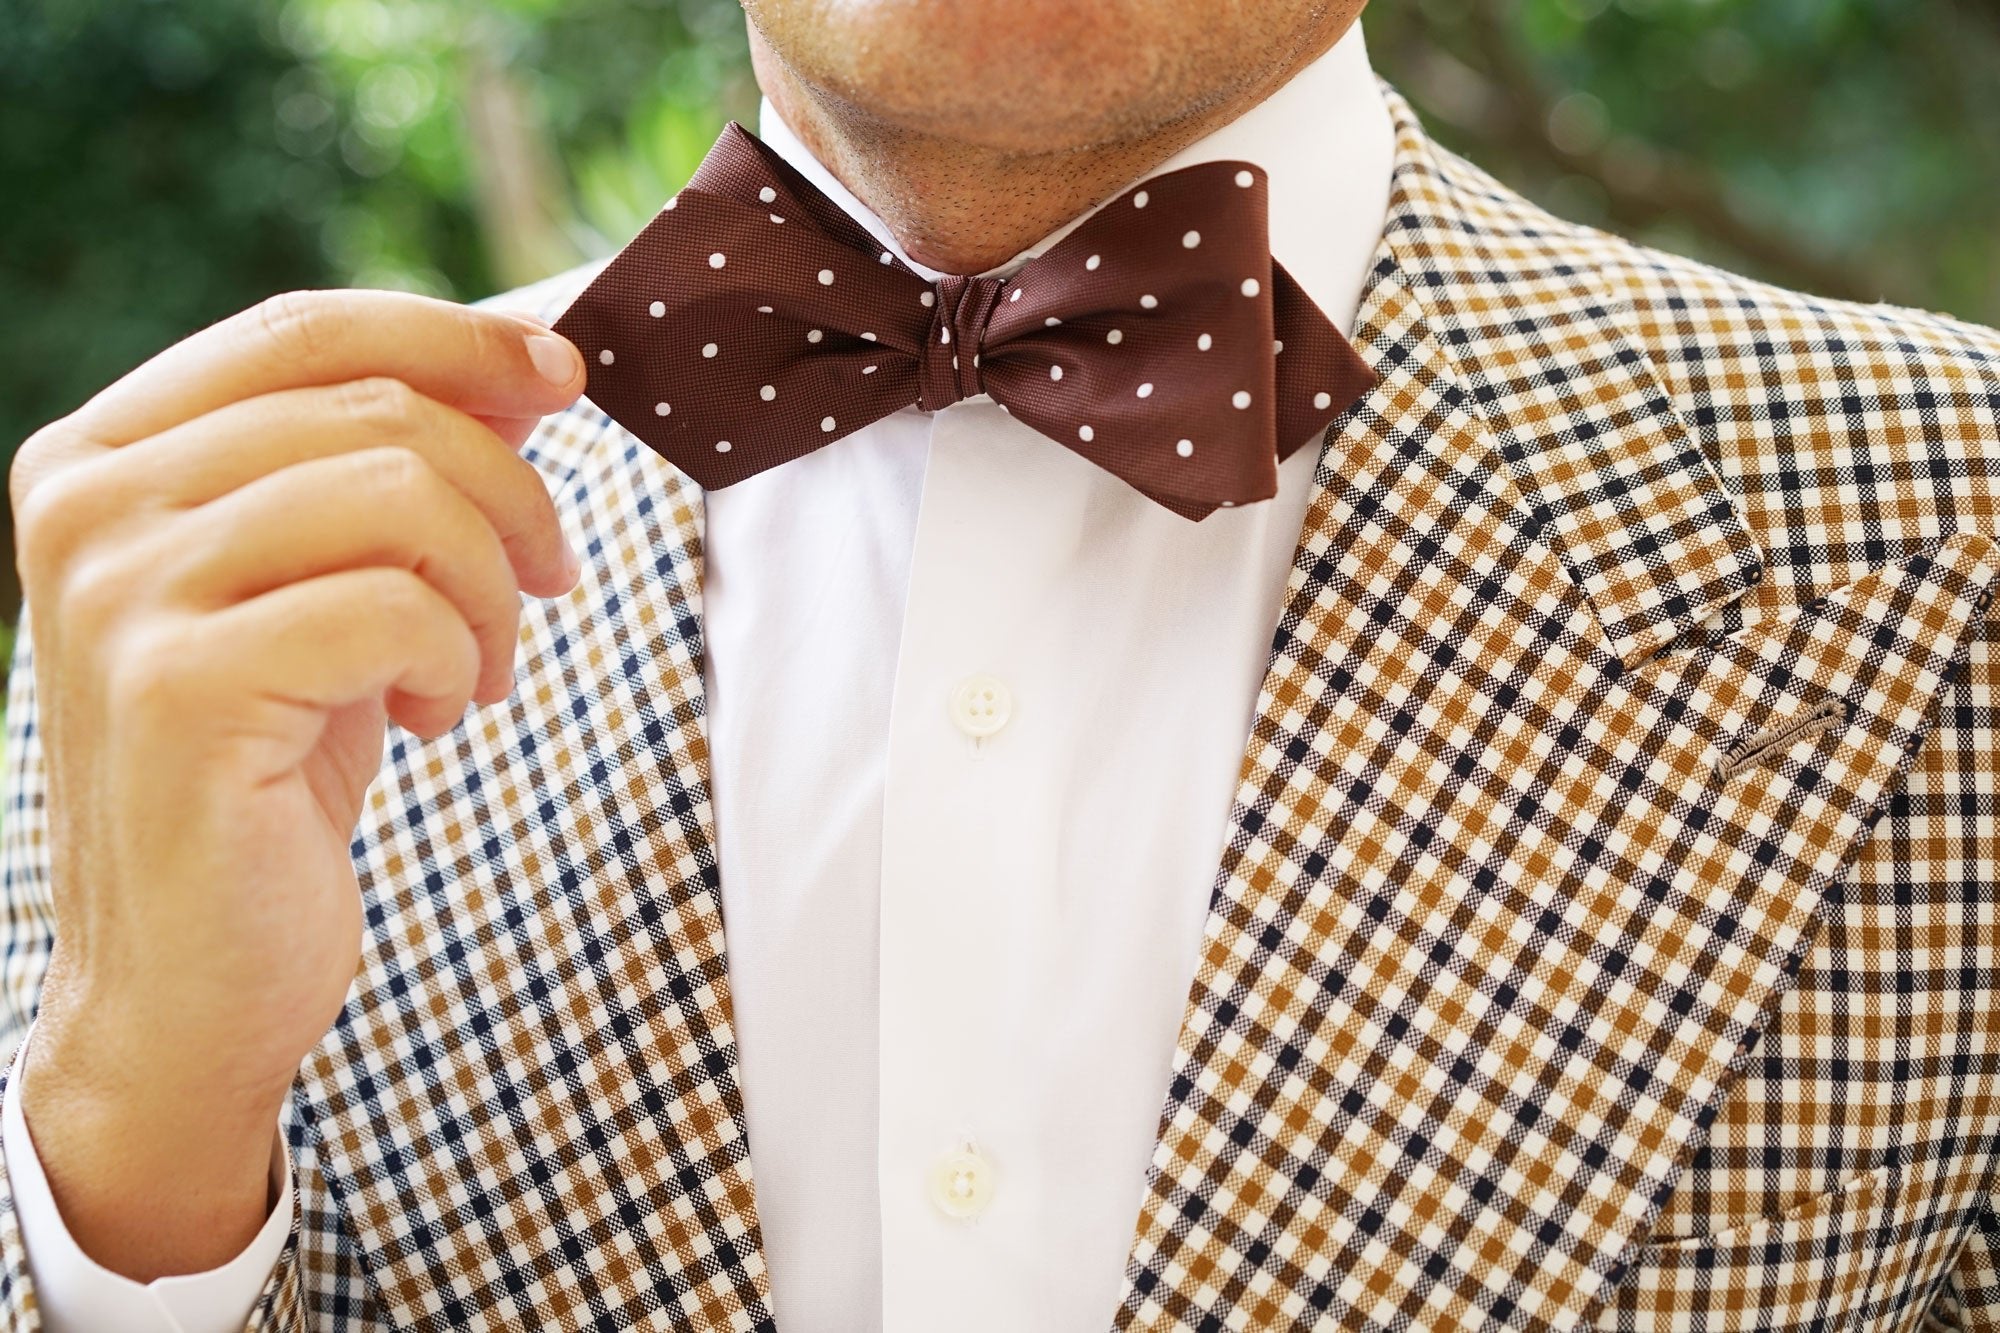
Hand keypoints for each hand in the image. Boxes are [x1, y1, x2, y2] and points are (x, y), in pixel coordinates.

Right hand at [8, 290, 585, 1277]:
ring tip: (479, 668)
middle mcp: (87, 502)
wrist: (189, 979)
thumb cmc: (269, 773)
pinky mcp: (179, 687)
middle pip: (376, 406)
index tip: (566, 379)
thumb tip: (528, 364)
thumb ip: (391, 470)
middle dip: (511, 492)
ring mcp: (119, 592)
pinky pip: (396, 604)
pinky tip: (436, 715)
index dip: (458, 337)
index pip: (305, 326)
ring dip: (492, 585)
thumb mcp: (332, 588)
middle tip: (550, 581)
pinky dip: (458, 654)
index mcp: (103, 453)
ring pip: (399, 492)